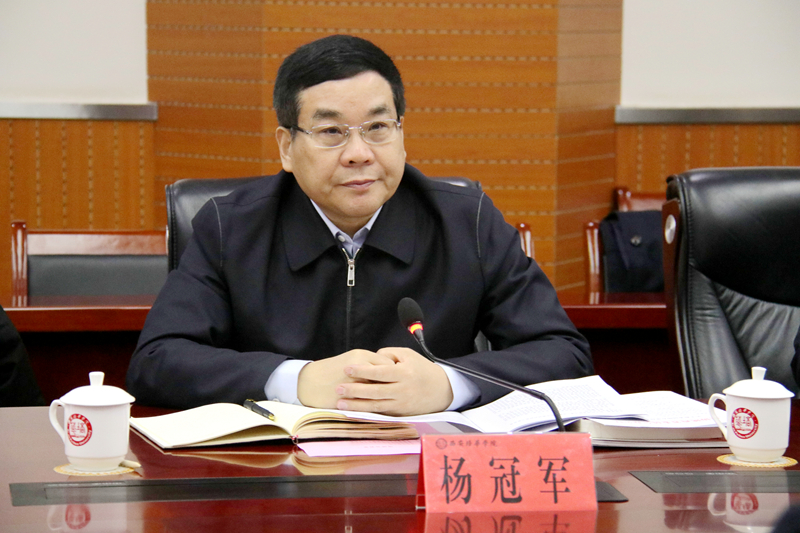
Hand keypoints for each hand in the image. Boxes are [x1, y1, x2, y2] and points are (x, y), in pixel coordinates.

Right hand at [297, 349, 394, 408]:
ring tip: (391, 398)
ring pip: (380, 391)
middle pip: (387, 377)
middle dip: (395, 384)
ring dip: (388, 396)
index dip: (396, 371)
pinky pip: (370, 403)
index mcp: (361, 356)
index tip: (400, 377)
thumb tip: (391, 368)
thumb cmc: (332, 370)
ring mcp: (355, 384)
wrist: (309, 382)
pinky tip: (381, 406)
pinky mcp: (350, 399)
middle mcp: (360, 369)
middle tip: (399, 388)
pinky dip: (378, 405)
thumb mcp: (351, 359)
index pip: (388, 364)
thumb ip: (370, 363)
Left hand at [334, 347, 453, 415]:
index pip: (380, 372)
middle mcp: (402, 390)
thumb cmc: (422, 369)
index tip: (347, 369)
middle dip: (354, 390)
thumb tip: (371, 358)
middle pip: (375, 391)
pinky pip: (381, 413)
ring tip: (340, 403)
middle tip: (338, 388)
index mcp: (404, 373)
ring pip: (376, 406)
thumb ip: (388, 354)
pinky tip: (354, 411)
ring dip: (356, 405)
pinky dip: (366, 413)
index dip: (362, 371)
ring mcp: (401, 403)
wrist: (442, 390)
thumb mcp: (408, 355)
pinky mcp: (400, 413)